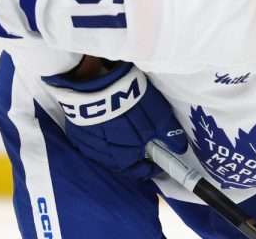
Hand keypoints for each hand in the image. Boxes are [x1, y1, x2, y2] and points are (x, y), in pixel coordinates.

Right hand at [43, 61, 187, 178]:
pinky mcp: (75, 130)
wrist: (95, 84)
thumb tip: (180, 149)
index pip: (138, 171)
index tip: (156, 162)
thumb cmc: (131, 105)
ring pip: (105, 152)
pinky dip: (100, 135)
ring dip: (115, 146)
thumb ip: (170, 136)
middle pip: (120, 163)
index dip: (149, 167)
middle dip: (132, 156)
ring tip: (125, 132)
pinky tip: (107, 124)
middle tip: (141, 144)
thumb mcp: (159, 119)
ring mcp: (86, 144)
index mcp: (123, 160)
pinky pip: (91, 139)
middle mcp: (103, 157)